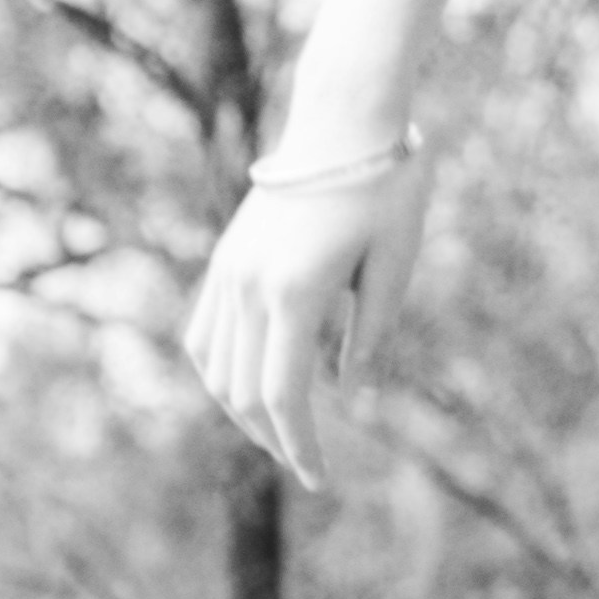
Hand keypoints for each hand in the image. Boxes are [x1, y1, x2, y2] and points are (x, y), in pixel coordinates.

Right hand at [182, 146, 433, 496]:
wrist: (345, 118)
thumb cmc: (386, 187)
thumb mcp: (393, 263)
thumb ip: (368, 335)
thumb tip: (345, 394)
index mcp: (296, 291)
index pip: (283, 395)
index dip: (299, 446)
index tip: (319, 480)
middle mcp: (249, 284)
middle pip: (244, 391)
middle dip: (275, 438)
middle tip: (308, 466)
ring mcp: (229, 269)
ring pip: (215, 368)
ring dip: (242, 410)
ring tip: (281, 434)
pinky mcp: (225, 257)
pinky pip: (205, 332)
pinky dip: (221, 370)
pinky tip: (249, 386)